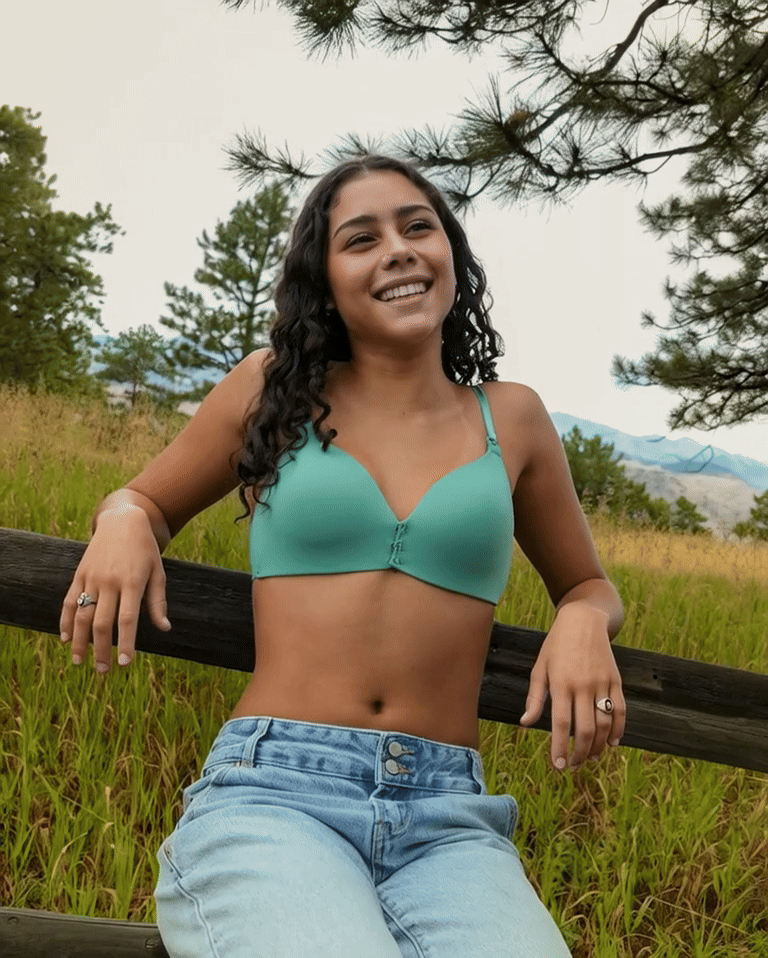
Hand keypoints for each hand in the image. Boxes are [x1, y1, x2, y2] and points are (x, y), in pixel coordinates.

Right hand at [59, 507, 170, 673]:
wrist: (123, 521)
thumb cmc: (145, 550)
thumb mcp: (158, 573)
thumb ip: (158, 602)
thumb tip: (164, 629)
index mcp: (133, 582)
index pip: (127, 619)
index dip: (125, 643)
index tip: (125, 663)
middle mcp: (110, 581)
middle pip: (102, 623)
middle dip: (102, 650)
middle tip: (104, 671)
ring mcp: (92, 577)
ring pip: (81, 615)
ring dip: (79, 641)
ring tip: (80, 661)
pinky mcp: (79, 574)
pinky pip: (69, 601)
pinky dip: (65, 621)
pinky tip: (65, 638)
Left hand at [518, 604, 624, 771]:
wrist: (583, 620)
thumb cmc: (556, 645)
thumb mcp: (540, 668)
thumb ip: (535, 698)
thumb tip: (525, 723)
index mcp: (561, 683)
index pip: (561, 723)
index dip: (560, 747)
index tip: (559, 766)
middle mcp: (583, 685)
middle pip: (585, 729)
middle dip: (579, 753)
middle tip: (574, 766)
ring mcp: (602, 683)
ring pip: (604, 724)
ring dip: (598, 746)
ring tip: (590, 757)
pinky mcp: (616, 680)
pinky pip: (620, 710)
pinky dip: (618, 729)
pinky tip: (611, 742)